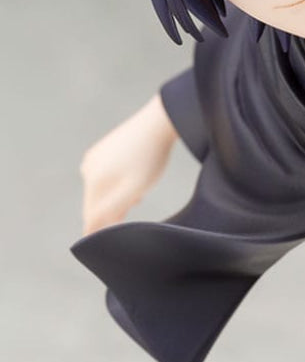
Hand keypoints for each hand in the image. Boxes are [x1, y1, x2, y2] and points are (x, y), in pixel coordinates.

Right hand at [81, 93, 178, 234]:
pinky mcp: (102, 150)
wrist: (158, 123)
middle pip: (97, 204)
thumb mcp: (134, 189)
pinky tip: (136, 176)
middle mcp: (88, 169)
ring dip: (119, 197)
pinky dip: (119, 182)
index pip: (91, 217)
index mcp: (93, 181)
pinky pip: (107, 176)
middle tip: (137, 200)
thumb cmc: (150, 158)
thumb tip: (91, 229)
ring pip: (103, 190)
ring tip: (140, 188)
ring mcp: (94, 158)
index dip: (100, 232)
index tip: (115, 237)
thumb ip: (112, 211)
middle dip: (114, 210)